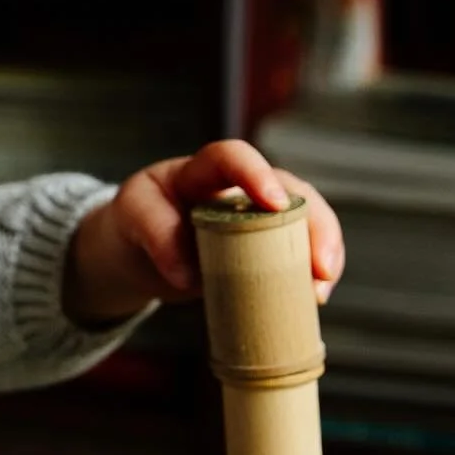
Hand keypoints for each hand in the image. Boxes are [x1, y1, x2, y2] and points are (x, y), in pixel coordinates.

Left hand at [62, 138, 344, 325]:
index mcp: (201, 170)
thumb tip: (187, 274)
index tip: (275, 205)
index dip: (257, 175)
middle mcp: (241, 188)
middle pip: (292, 191)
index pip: (232, 157)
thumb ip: (155, 232)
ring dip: (323, 253)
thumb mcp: (132, 218)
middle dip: (314, 225)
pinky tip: (316, 297)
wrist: (137, 251)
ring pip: (306, 221)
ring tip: (319, 292)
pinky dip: (312, 275)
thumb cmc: (136, 223)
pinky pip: (299, 253)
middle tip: (319, 266)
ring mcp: (259, 218)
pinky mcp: (265, 249)